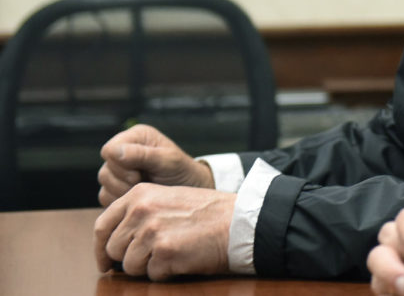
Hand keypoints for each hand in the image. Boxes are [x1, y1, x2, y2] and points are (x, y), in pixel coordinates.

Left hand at [93, 183, 234, 279]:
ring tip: (173, 253)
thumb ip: (139, 212)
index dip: (100, 249)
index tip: (105, 261)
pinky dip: (166, 272)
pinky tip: (183, 258)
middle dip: (129, 258)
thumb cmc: (207, 213)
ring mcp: (151, 231)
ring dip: (149, 266)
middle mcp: (141, 210)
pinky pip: (152, 274)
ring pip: (130, 265)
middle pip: (113, 249)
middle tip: (153, 256)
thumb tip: (113, 240)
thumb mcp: (167, 198)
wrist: (237, 221)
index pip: (102, 226)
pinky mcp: (164, 252)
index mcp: (139, 194)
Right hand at [97, 124, 214, 206]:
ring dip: (123, 192)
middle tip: (145, 184)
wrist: (190, 190)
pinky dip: (121, 201)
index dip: (121, 165)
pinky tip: (138, 198)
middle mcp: (124, 151)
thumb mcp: (168, 160)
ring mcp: (118, 170)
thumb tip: (113, 151)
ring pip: (104, 185)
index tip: (140, 174)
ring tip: (145, 191)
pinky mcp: (116, 187)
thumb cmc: (182, 171)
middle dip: (125, 181)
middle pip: (105, 170)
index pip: (109, 150)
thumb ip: (142, 154)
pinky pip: (105, 197)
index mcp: (135, 137)